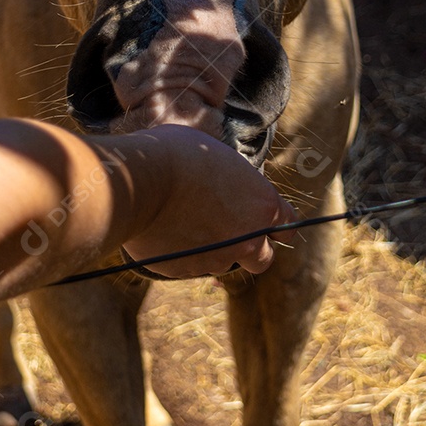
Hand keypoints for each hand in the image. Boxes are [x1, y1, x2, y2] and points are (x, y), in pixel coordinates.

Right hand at [120, 125, 295, 277]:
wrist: (140, 181)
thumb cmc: (177, 155)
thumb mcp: (216, 155)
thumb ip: (230, 177)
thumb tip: (222, 176)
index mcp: (263, 205)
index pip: (286, 223)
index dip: (272, 221)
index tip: (259, 216)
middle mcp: (248, 238)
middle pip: (263, 257)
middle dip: (252, 248)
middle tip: (229, 230)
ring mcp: (218, 259)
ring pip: (224, 262)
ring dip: (214, 249)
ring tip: (187, 223)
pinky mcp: (188, 270)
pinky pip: (191, 265)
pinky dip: (184, 253)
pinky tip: (166, 231)